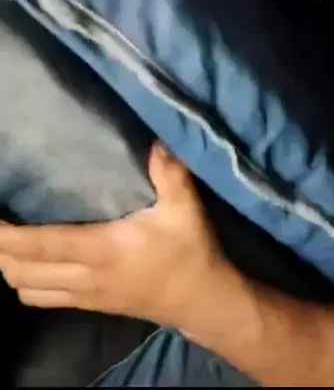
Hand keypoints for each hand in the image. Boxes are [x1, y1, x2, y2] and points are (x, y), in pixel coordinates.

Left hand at [0, 146, 238, 334]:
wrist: (201, 301)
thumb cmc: (190, 251)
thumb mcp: (185, 208)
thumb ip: (170, 173)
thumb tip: (156, 140)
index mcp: (103, 250)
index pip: (44, 245)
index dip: (8, 237)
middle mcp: (86, 276)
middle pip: (22, 272)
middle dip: (0, 250)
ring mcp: (85, 295)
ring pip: (26, 290)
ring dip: (9, 267)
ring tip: (7, 240)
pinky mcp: (89, 305)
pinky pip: (42, 299)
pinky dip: (25, 282)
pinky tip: (31, 262)